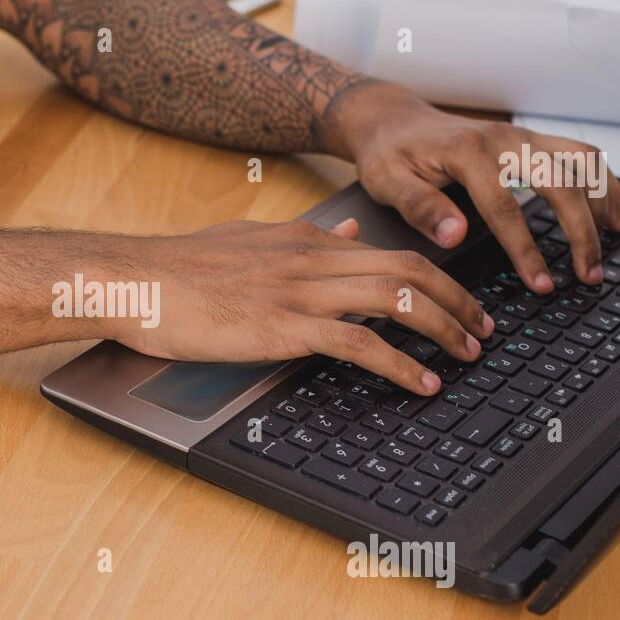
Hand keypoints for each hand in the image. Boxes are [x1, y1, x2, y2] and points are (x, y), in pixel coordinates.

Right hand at [109, 218, 493, 395]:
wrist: (135, 280)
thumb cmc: (180, 270)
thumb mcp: (250, 241)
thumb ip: (304, 239)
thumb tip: (349, 236)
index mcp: (304, 239)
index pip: (388, 251)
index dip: (436, 276)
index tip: (459, 300)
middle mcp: (310, 258)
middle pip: (408, 269)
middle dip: (457, 299)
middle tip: (485, 328)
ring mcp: (298, 291)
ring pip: (394, 299)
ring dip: (442, 328)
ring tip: (468, 354)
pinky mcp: (281, 326)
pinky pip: (357, 343)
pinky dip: (399, 364)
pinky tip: (421, 382)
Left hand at [329, 80, 619, 293]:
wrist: (394, 120)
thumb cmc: (389, 154)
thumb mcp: (388, 182)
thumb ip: (420, 207)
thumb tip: (456, 236)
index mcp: (467, 152)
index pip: (505, 208)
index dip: (526, 250)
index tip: (541, 284)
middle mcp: (503, 138)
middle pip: (560, 183)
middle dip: (580, 232)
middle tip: (588, 275)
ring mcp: (522, 136)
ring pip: (582, 163)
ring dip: (603, 202)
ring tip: (612, 244)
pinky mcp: (531, 140)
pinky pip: (581, 155)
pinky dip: (604, 181)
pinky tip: (612, 212)